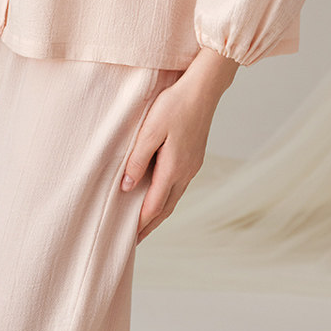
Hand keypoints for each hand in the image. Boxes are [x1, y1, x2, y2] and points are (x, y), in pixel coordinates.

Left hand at [121, 46, 238, 242]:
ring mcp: (193, 166)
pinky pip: (179, 185)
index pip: (154, 206)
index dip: (140, 224)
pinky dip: (167, 197)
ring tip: (145, 223)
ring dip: (159, 212)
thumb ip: (138, 160)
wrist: (203, 89)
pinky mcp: (195, 157)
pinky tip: (161, 194)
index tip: (127, 239)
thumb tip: (128, 188)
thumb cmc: (174, 105)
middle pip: (166, 208)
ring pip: (174, 198)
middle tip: (135, 240)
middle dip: (150, 225)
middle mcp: (186, 172)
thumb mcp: (150, 131)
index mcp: (173, 169)